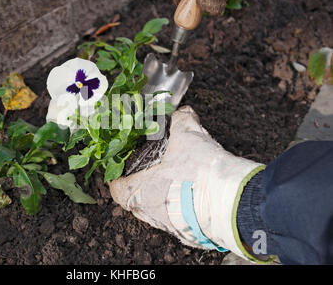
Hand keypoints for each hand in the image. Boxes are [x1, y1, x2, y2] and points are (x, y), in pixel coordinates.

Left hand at [109, 106, 263, 258]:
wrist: (233, 201)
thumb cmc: (200, 172)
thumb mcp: (188, 136)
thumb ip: (181, 121)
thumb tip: (183, 113)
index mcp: (140, 192)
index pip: (116, 190)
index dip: (118, 179)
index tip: (122, 172)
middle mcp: (151, 213)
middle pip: (136, 203)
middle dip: (143, 188)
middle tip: (154, 174)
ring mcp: (170, 228)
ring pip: (158, 214)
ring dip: (164, 200)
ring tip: (178, 184)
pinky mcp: (190, 237)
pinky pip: (180, 224)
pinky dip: (184, 212)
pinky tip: (196, 198)